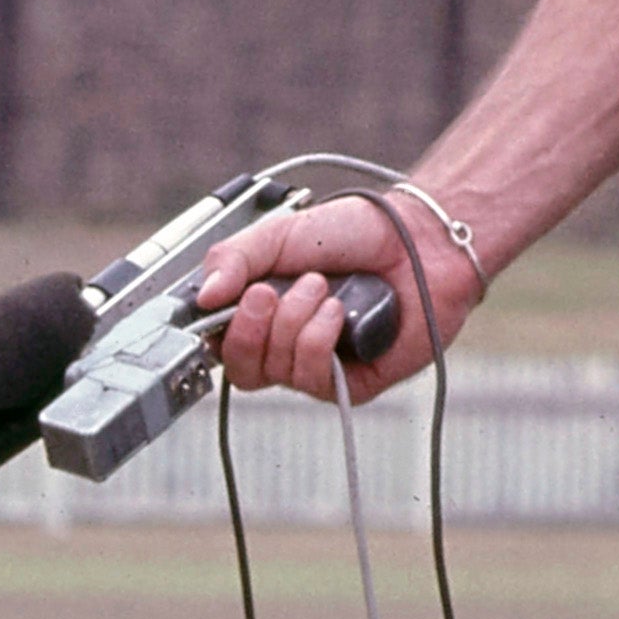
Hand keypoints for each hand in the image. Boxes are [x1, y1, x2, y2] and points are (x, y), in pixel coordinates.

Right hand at [188, 194, 483, 397]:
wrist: (416, 241)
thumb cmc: (356, 234)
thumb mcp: (278, 234)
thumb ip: (232, 259)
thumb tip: (202, 297)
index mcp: (261, 313)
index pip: (218, 342)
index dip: (213, 329)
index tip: (225, 299)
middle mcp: (284, 344)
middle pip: (240, 367)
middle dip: (249, 328)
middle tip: (269, 292)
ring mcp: (315, 366)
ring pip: (275, 372)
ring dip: (292, 325)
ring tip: (320, 289)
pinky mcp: (349, 384)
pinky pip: (311, 380)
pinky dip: (317, 341)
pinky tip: (337, 313)